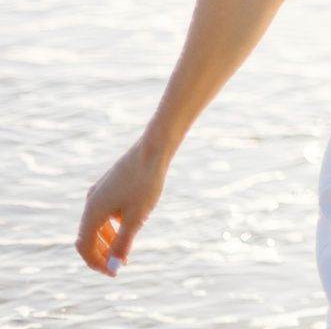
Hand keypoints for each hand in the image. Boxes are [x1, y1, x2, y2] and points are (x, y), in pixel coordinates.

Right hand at [76, 137, 169, 275]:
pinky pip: (103, 212)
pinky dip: (111, 226)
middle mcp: (90, 202)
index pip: (84, 246)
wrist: (153, 149)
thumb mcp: (136, 218)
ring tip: (122, 253)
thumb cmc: (146, 184)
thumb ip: (122, 243)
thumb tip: (112, 267)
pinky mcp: (108, 185)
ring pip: (96, 224)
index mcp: (92, 211)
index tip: (113, 274)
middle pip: (88, 236)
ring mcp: (98, 192)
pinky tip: (125, 229)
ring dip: (106, 241)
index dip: (96, 263)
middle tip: (117, 267)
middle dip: (101, 254)